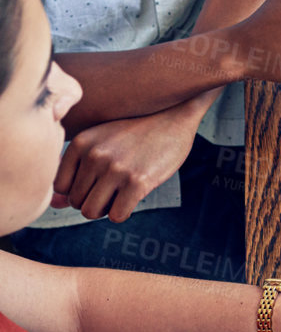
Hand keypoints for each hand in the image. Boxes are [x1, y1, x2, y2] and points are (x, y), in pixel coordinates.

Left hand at [53, 101, 200, 221]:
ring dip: (106, 209)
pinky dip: (123, 212)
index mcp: (81, 143)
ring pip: (91, 212)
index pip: (60, 188)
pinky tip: (134, 195)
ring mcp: (116, 168)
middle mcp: (95, 155)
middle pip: (75, 202)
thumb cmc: (135, 132)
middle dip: (93, 200)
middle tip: (114, 185)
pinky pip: (117, 215)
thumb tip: (54, 204)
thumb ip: (74, 171)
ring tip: (120, 192)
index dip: (79, 190)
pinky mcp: (138, 181)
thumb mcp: (101, 142)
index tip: (97, 180)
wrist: (174, 116)